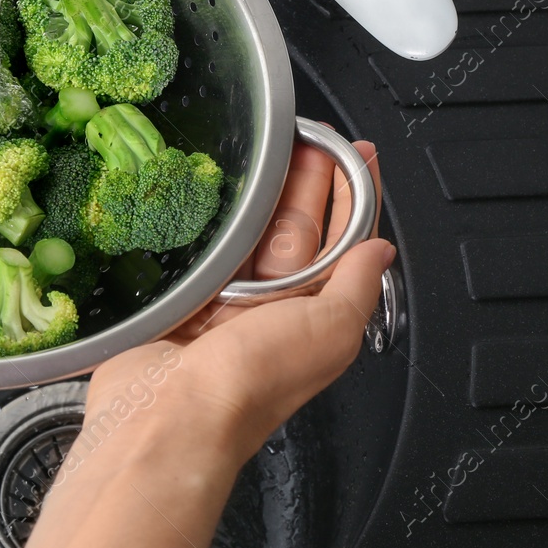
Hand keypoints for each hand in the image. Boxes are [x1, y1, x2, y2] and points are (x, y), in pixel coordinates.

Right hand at [18, 142, 387, 547]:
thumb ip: (356, 286)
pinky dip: (209, 212)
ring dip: (262, 187)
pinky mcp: (181, 295)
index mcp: (313, 318)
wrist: (166, 414)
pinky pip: (201, 241)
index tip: (360, 153)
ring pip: (250, 228)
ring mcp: (223, 300)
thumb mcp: (329, 331)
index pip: (346, 244)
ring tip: (271, 142)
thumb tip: (381, 251)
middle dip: (310, 179)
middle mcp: (271, 308)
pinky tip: (210, 182)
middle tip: (311, 134)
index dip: (355, 197)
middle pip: (297, 228)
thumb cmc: (249, 383)